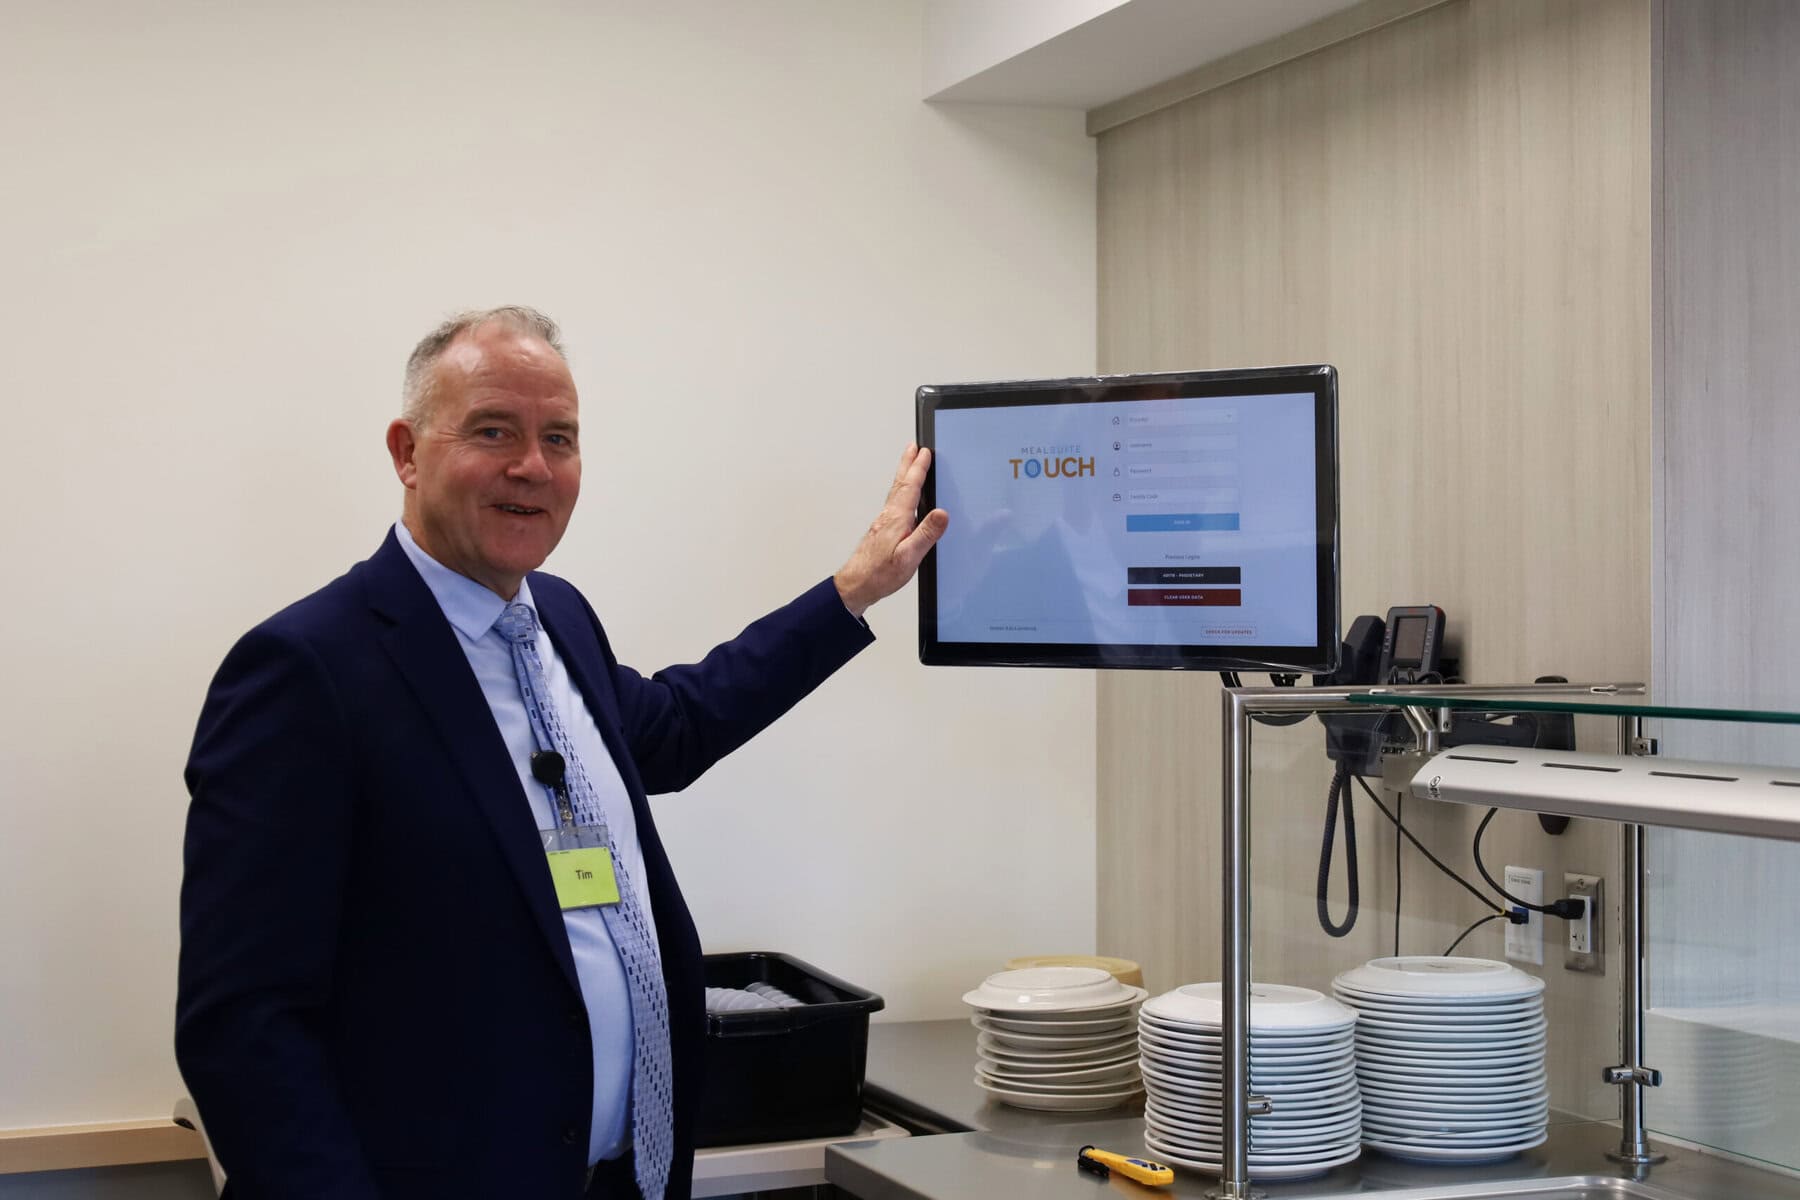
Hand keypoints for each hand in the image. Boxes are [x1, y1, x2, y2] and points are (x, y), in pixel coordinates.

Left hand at [834, 443, 949, 618]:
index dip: (918, 468)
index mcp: (897, 519)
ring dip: (904, 474)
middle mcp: (889, 516)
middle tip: (913, 446)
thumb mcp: (909, 557)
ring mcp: (884, 522)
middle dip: (908, 463)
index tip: (924, 452)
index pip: (910, 487)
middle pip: (900, 483)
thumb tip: (941, 513)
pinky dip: (901, 490)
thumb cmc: (880, 574)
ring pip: (896, 491)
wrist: (856, 585)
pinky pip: (894, 502)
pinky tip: (902, 496)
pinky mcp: (882, 530)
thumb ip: (926, 534)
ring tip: (909, 463)